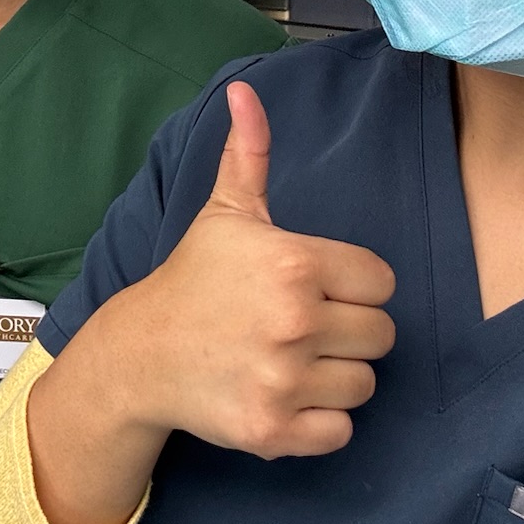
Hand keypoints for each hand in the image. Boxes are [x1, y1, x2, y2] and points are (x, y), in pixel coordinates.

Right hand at [116, 81, 395, 458]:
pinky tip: (285, 394)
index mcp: (296, 264)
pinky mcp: (274, 431)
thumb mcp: (225, 213)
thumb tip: (245, 92)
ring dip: (336, 376)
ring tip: (293, 360)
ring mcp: (284, 380)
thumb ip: (249, 153)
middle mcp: (295, 322)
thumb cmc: (194, 279)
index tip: (315, 288)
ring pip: (364, 385)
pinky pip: (341, 431)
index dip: (353, 286)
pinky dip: (320, 421)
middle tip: (302, 327)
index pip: (381, 283)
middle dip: (348, 332)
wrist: (142, 354)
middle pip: (381, 336)